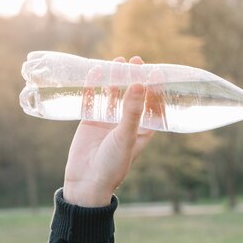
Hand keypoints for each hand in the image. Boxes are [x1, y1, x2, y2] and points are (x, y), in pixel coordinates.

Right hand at [63, 56, 154, 206]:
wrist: (86, 182)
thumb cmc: (113, 164)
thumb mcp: (126, 136)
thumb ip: (131, 110)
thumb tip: (139, 83)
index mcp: (143, 130)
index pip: (152, 104)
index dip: (155, 87)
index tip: (156, 70)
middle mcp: (127, 124)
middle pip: (132, 95)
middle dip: (134, 77)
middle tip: (136, 59)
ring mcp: (108, 121)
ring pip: (113, 94)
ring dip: (115, 78)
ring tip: (118, 60)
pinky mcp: (90, 121)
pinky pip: (93, 100)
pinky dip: (93, 86)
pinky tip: (95, 72)